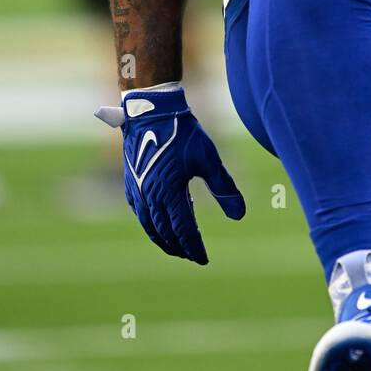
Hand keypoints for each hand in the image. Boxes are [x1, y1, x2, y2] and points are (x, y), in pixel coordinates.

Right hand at [96, 86, 244, 263]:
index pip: (183, 229)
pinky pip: (140, 214)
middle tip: (193, 256)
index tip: (204, 259)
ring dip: (163, 240)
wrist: (151, 111)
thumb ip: (224, 188)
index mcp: (169, 191)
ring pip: (149, 226)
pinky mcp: (130, 184)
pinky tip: (160, 226)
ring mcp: (136, 191)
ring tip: (178, 247)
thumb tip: (240, 215)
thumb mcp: (208, 158)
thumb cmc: (183, 132)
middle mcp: (149, 195)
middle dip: (179, 248)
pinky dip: (151, 226)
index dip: (194, 247)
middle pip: (164, 233)